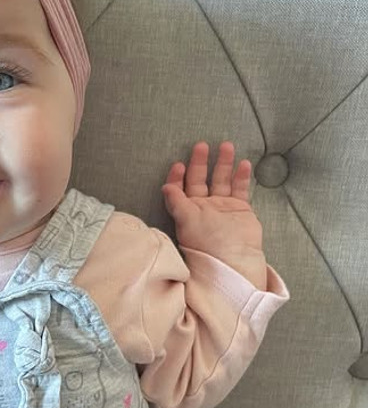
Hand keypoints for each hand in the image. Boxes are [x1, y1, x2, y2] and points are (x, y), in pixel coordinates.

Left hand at [161, 142, 264, 277]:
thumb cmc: (206, 245)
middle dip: (200, 162)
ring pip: (221, 179)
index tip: (179, 164)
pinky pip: (240, 188)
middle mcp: (203, 207)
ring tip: (226, 146)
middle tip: (201, 146)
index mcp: (187, 211)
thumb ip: (176, 203)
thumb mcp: (186, 222)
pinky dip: (241, 176)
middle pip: (201, 179)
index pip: (180, 189)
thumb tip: (166, 187)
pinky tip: (243, 163)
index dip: (178, 176)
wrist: (233, 261)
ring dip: (223, 163)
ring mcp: (222, 207)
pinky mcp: (240, 209)